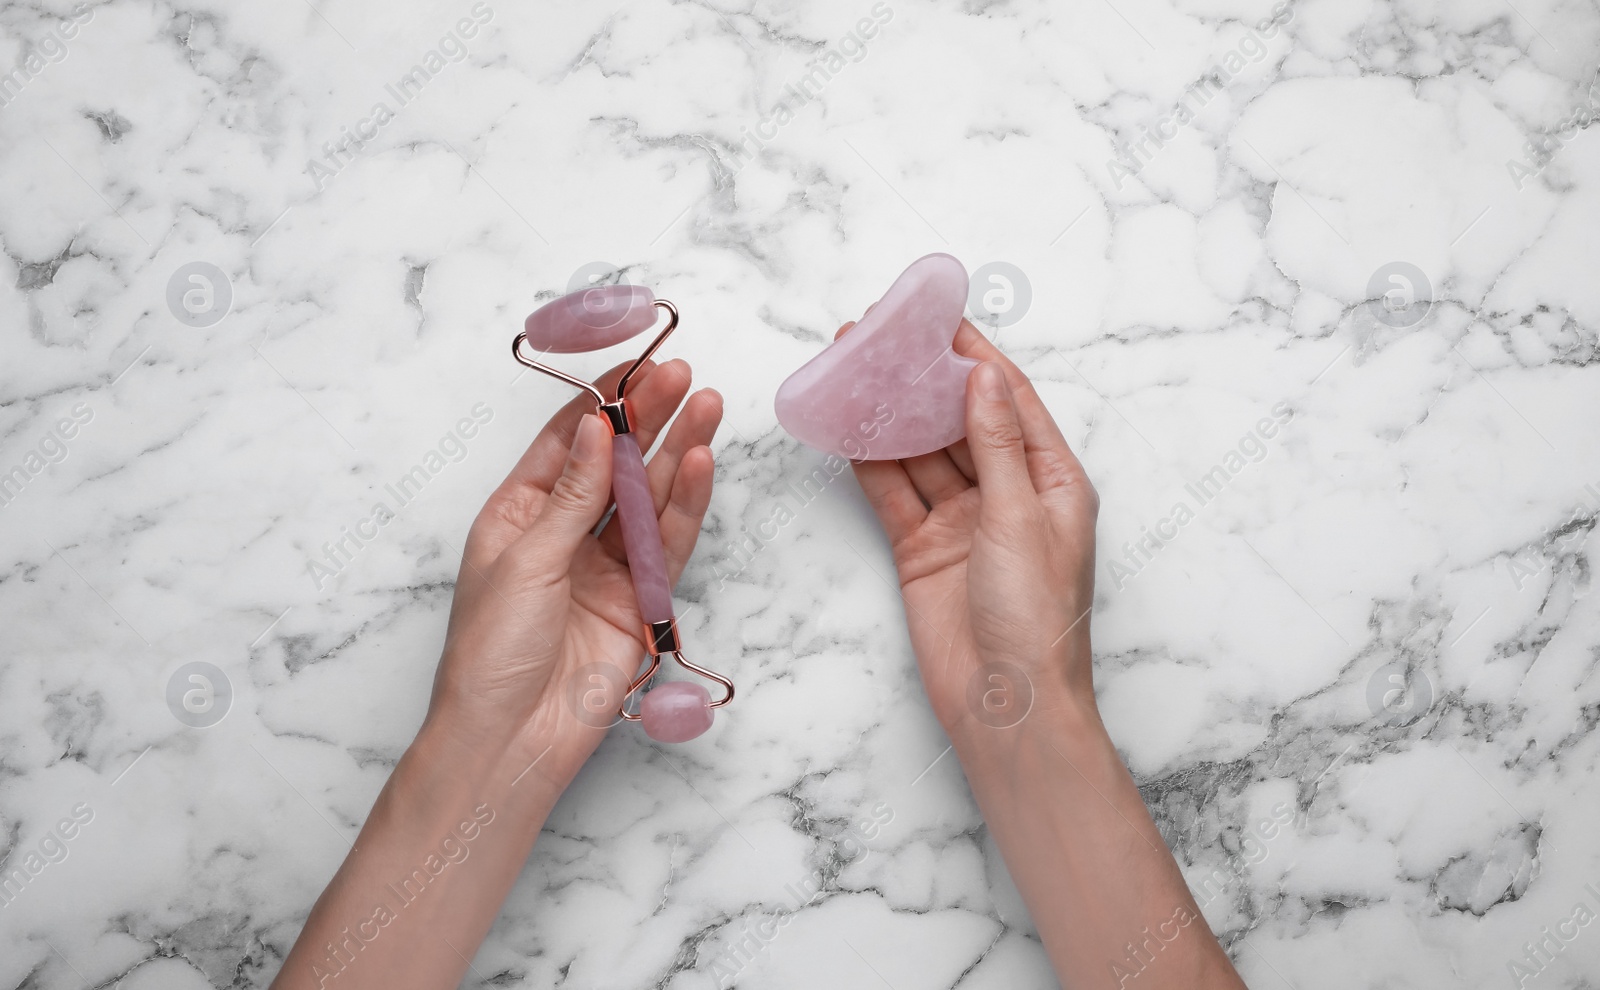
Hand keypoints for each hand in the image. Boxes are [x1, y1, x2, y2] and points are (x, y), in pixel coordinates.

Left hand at [426, 358, 721, 790]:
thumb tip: (595, 426)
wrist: (512, 740)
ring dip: (678, 453)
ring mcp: (604, 567)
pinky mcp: (639, 601)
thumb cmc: (491, 654)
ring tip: (709, 408)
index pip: (566, 440)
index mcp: (518, 513)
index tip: (638, 364)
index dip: (603, 402)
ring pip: (648, 499)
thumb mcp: (524, 559)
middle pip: (614, 463)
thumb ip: (572, 495)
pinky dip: (685, 506)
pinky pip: (668, 545)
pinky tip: (700, 465)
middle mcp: (563, 533)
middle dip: (650, 418)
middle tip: (684, 377)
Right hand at [842, 320, 1099, 738]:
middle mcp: (1007, 494)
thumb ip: (996, 444)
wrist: (1006, 707)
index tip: (938, 316)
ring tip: (853, 369)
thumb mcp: (1021, 517)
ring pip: (920, 453)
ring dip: (890, 415)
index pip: (1009, 400)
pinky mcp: (923, 549)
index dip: (973, 356)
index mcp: (1051, 480)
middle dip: (921, 379)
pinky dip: (870, 462)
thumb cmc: (1036, 618)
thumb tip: (983, 377)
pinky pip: (894, 494)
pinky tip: (847, 427)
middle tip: (880, 335)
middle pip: (958, 420)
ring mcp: (962, 522)